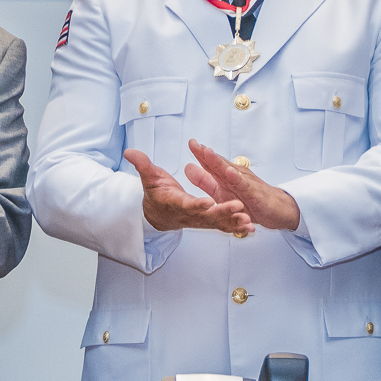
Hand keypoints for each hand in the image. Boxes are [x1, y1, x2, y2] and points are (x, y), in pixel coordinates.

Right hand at [125, 148, 252, 235]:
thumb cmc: (156, 194)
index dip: (196, 204)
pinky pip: (223, 227)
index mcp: (175, 202)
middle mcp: (189, 214)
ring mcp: (199, 220)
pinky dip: (236, 229)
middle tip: (238, 207)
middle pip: (207, 215)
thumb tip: (129, 151)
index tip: (208, 202)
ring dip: (233, 223)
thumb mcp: (148, 178)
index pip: (186, 203)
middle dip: (223, 212)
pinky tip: (251, 229)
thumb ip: (142, 165)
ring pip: (218, 223)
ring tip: (248, 221)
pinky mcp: (208, 223)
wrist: (158, 216)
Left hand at [186, 140, 301, 231]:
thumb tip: (188, 168)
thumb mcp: (222, 192)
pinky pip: (244, 185)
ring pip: (229, 170)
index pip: (211, 162)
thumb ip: (205, 181)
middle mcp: (235, 175)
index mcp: (226, 176)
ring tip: (207, 152)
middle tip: (194, 143)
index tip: (190, 142)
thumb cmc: (250, 200)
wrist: (276, 209)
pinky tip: (229, 172)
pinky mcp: (253, 193)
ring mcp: (245, 182)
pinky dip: (236, 178)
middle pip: (219, 163)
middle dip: (206, 153)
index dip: (199, 153)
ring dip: (218, 161)